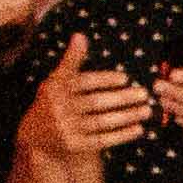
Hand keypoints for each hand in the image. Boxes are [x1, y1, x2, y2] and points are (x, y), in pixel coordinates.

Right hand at [21, 39, 151, 164]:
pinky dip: (122, 135)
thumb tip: (80, 35)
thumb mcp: (57, 80)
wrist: (35, 136)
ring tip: (146, 110)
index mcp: (55, 89)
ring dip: (127, 116)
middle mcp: (59, 109)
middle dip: (122, 98)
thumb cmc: (53, 101)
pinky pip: (103, 140)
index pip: (83, 82)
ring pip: (102, 122)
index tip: (125, 77)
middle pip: (96, 103)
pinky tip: (139, 129)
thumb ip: (71, 60)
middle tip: (145, 94)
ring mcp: (66, 129)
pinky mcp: (75, 146)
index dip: (104, 79)